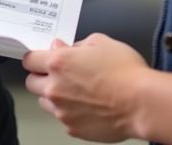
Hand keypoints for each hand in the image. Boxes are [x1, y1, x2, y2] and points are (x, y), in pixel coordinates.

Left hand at [23, 34, 149, 141]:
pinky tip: (87, 105)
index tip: (41, 57)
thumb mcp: (101, 42)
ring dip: (53, 95)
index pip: (30, 59)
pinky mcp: (73, 129)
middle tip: (58, 73)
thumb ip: (76, 44)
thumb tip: (64, 48)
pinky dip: (69, 111)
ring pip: (45, 102)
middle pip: (32, 83)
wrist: (141, 103)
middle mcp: (55, 88)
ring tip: (75, 90)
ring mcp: (62, 112)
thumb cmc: (125, 71)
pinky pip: (62, 118)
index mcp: (59, 63)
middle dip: (41, 76)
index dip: (36, 57)